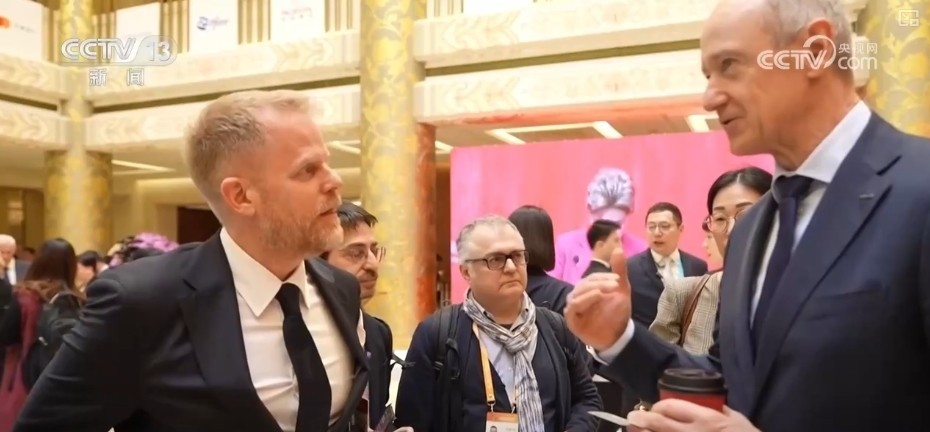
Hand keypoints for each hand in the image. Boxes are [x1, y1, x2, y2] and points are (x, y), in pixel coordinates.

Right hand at [564, 246, 631, 350]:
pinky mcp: (571, 320)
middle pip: (583, 284)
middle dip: (599, 282)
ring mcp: (573, 308)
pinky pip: (573, 307)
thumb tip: (618, 248)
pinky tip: (598, 297)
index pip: (590, 278)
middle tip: (615, 284)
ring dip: (592, 290)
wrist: (619, 336)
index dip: (603, 276)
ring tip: (606, 291)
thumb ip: (619, 269)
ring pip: (576, 294)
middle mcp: (577, 297)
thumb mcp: (621, 289)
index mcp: (586, 289)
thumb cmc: (617, 312)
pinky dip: (584, 300)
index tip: (618, 279)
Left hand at [626, 400, 758, 431]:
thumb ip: (717, 409)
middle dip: (640, 419)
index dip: (658, 407)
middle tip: (632, 418)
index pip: (671, 407)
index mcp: (706, 419)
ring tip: (634, 430)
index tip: (654, 409)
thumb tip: (702, 402)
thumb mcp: (735, 419)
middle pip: (657, 423)